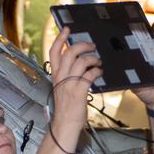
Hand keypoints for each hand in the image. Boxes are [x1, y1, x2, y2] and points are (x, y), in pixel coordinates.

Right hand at [47, 27, 101, 144]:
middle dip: (83, 45)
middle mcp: (61, 77)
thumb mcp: (62, 87)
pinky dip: (97, 71)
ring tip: (98, 62)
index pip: (53, 52)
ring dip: (93, 59)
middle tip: (91, 46)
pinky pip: (90, 74)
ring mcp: (69, 84)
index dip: (60, 38)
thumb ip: (68, 75)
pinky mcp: (78, 92)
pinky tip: (100, 73)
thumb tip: (80, 63)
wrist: (65, 124)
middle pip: (69, 52)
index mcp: (55, 75)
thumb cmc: (66, 108)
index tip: (66, 29)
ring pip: (81, 61)